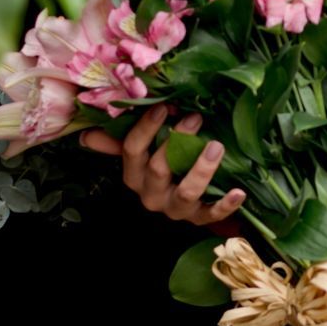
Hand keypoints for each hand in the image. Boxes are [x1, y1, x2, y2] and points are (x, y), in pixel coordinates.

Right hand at [79, 105, 245, 225]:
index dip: (146, 128)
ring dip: (201, 169)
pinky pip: (212, 214)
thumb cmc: (158, 168)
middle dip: (176, 142)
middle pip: (159, 169)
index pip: (132, 151)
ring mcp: (176, 209)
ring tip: (216, 146)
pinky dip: (226, 204)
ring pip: (186, 193)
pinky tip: (240, 191)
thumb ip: (116, 142)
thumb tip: (85, 134)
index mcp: (134, 176)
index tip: (163, 106)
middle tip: (195, 117)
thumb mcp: (138, 156)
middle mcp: (151, 195)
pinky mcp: (199, 218)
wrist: (179, 205)